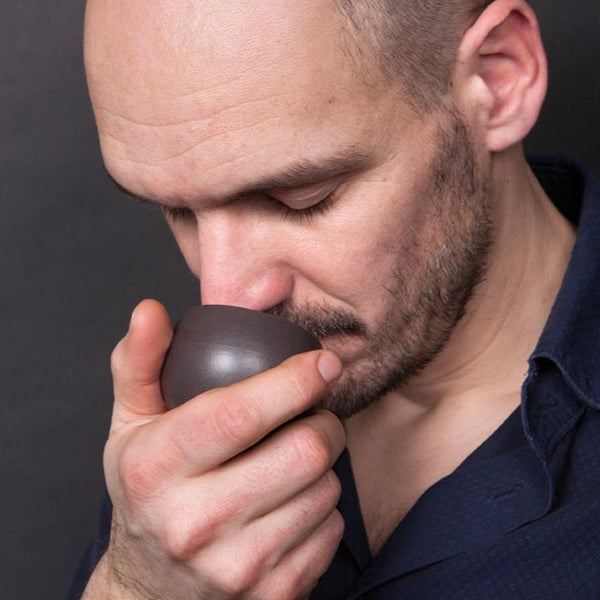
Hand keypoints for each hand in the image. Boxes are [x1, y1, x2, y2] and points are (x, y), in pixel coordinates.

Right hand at [83, 299, 345, 599]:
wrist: (149, 590)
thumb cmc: (146, 491)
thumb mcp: (130, 424)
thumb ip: (140, 362)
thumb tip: (150, 309)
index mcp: (156, 467)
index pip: (240, 414)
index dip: (294, 381)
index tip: (323, 363)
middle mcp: (193, 522)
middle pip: (303, 452)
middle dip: (324, 422)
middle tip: (313, 415)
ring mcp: (235, 567)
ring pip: (325, 491)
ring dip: (324, 465)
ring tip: (296, 459)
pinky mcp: (270, 596)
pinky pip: (330, 532)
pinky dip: (324, 507)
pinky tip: (294, 502)